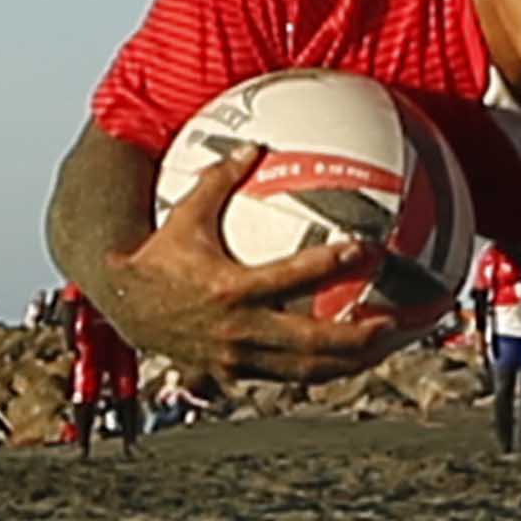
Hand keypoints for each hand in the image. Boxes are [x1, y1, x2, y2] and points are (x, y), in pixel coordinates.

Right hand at [101, 143, 432, 383]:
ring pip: (306, 369)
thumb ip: (219, 179)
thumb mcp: (186, 214)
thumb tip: (254, 144)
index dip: (329, 265)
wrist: (125, 309)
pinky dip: (325, 370)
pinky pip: (290, 376)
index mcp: (230, 289)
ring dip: (351, 362)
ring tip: (390, 347)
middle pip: (310, 340)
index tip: (366, 250)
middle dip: (357, 335)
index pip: (290, 278)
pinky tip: (354, 360)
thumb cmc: (159, 256)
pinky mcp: (237, 374)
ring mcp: (240, 358)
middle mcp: (239, 330)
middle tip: (396, 322)